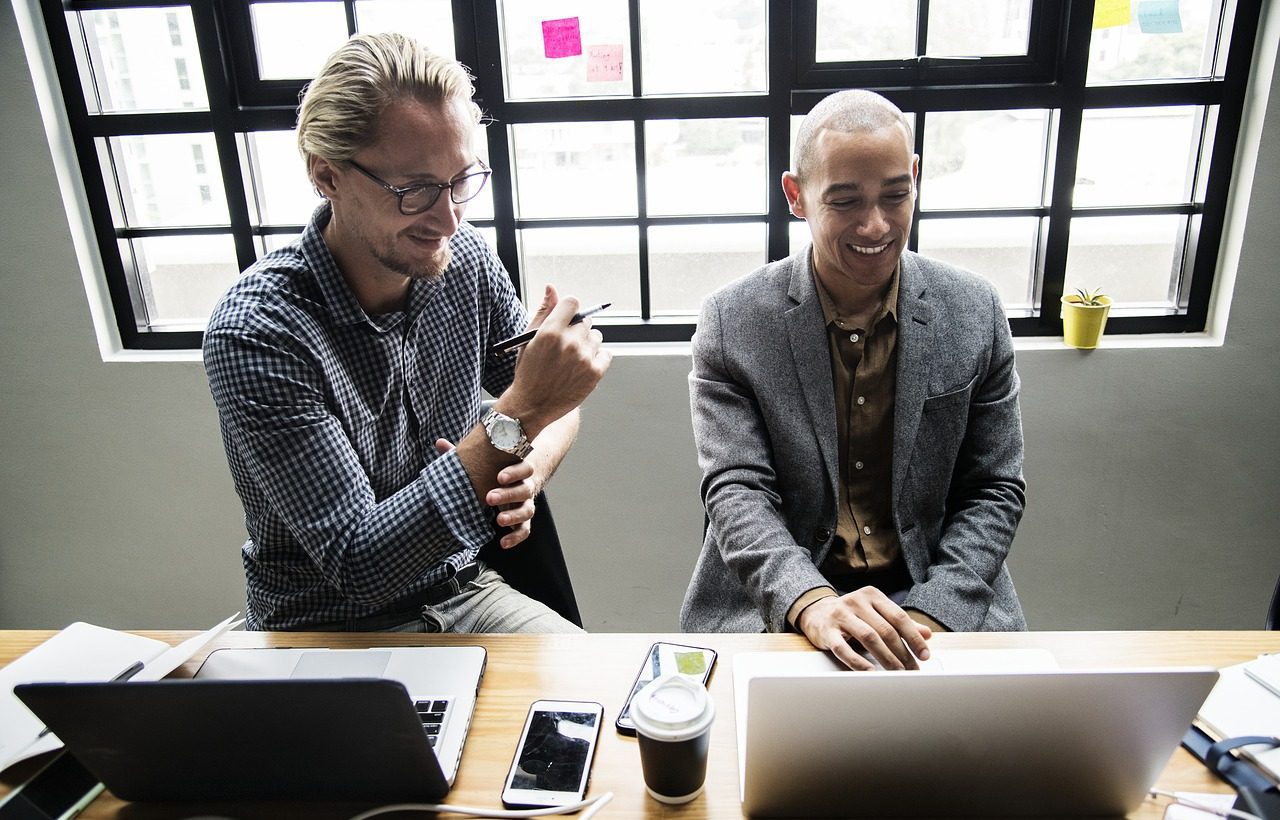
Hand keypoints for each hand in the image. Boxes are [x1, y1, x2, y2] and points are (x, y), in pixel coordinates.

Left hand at [438, 439, 535, 548]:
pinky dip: (515, 537)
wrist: (515, 479)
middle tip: (489, 498)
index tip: (499, 477)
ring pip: (527, 510)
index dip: (514, 472)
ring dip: (513, 516)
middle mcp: (525, 486)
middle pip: (524, 490)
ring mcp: (525, 503)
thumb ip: (463, 454)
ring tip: (499, 520)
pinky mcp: (523, 519)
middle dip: (507, 494)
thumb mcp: (484, 461)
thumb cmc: (494, 469)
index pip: (524, 468)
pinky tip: (503, 543)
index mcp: (518, 469)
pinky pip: (525, 530)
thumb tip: (439, 442)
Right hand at [502, 288, 610, 431]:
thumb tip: (552, 287)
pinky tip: (583, 366)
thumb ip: (543, 311)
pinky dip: (598, 358)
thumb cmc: (528, 371)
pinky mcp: (595, 373)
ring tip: (572, 358)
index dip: (569, 310)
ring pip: (596, 337)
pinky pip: (606, 353)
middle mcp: (569, 342)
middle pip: (585, 321)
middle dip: (576, 329)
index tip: (566, 319)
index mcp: (550, 331)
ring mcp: (584, 358)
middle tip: (565, 346)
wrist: (531, 405)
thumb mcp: (529, 339)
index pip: (572, 303)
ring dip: (587, 344)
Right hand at [796, 587, 932, 670]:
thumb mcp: (876, 614)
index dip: (914, 638)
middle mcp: (856, 602)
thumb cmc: (852, 615)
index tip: (925, 655)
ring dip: (886, 659)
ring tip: (897, 674)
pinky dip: (858, 662)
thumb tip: (927, 634)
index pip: (898, 617)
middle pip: (885, 630)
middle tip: (912, 671)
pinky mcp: (827, 631)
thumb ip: (900, 623)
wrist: (816, 612)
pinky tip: (870, 672)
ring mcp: (840, 615)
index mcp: (872, 596)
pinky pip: (844, 649)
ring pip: (868, 638)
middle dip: (902, 653)